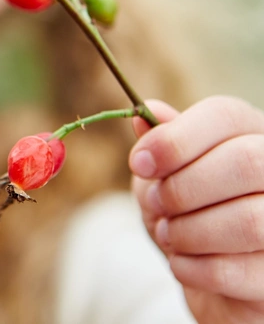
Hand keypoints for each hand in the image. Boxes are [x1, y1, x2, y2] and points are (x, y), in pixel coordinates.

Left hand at [130, 96, 263, 322]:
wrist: (209, 276)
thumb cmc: (188, 211)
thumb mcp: (166, 172)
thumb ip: (159, 143)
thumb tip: (143, 114)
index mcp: (250, 132)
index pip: (225, 115)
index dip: (175, 139)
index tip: (140, 164)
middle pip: (245, 161)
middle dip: (183, 188)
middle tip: (157, 203)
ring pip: (249, 220)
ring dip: (189, 231)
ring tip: (169, 234)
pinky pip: (241, 271)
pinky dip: (195, 268)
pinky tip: (181, 264)